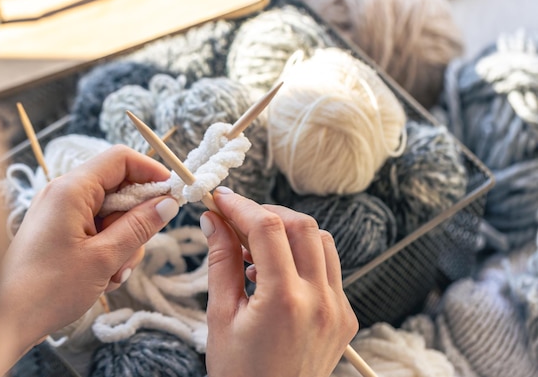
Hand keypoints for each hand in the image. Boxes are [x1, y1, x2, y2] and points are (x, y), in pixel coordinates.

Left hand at [0, 145, 178, 355]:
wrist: (2, 321)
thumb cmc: (48, 289)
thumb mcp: (104, 258)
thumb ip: (139, 226)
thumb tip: (168, 203)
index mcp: (72, 189)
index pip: (120, 159)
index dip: (151, 171)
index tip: (172, 193)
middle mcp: (64, 194)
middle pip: (119, 190)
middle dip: (135, 220)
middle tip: (134, 250)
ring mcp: (61, 213)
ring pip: (112, 214)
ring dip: (123, 242)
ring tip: (113, 273)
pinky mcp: (60, 231)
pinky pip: (97, 230)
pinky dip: (108, 250)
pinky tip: (103, 277)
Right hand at [201, 187, 357, 376]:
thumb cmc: (240, 373)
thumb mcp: (220, 316)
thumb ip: (220, 262)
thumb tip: (214, 221)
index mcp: (284, 300)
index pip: (267, 228)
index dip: (241, 206)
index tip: (222, 199)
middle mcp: (320, 300)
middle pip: (302, 226)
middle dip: (268, 213)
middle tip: (239, 221)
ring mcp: (338, 309)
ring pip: (322, 242)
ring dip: (290, 233)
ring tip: (257, 249)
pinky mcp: (345, 317)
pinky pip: (330, 269)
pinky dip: (305, 258)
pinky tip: (278, 274)